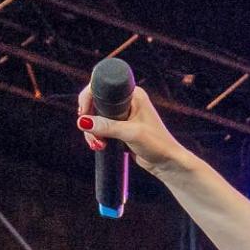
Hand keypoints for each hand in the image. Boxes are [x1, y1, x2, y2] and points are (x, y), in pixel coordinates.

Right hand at [75, 84, 190, 173]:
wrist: (167, 162)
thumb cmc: (157, 144)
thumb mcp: (130, 133)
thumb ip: (107, 127)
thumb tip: (83, 121)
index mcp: (132, 94)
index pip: (102, 86)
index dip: (88, 97)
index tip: (83, 113)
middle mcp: (127, 101)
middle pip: (96, 103)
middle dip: (90, 120)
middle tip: (93, 136)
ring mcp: (123, 114)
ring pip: (96, 117)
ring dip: (92, 131)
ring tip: (99, 145)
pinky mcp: (120, 127)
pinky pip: (101, 128)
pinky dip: (97, 136)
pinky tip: (100, 145)